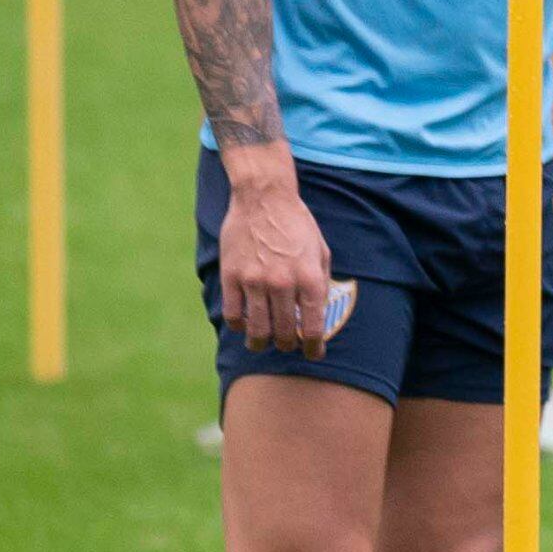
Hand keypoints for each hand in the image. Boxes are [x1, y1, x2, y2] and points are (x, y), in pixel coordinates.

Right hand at [215, 154, 338, 354]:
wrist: (264, 197)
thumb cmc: (296, 225)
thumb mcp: (321, 252)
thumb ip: (321, 283)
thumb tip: (317, 313)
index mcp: (309, 279)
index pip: (313, 327)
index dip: (314, 348)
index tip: (314, 354)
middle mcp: (283, 283)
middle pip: (285, 333)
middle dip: (288, 345)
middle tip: (287, 346)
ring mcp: (255, 280)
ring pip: (257, 329)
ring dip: (260, 342)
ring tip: (260, 343)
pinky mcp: (232, 275)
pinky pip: (233, 314)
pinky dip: (238, 325)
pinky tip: (243, 324)